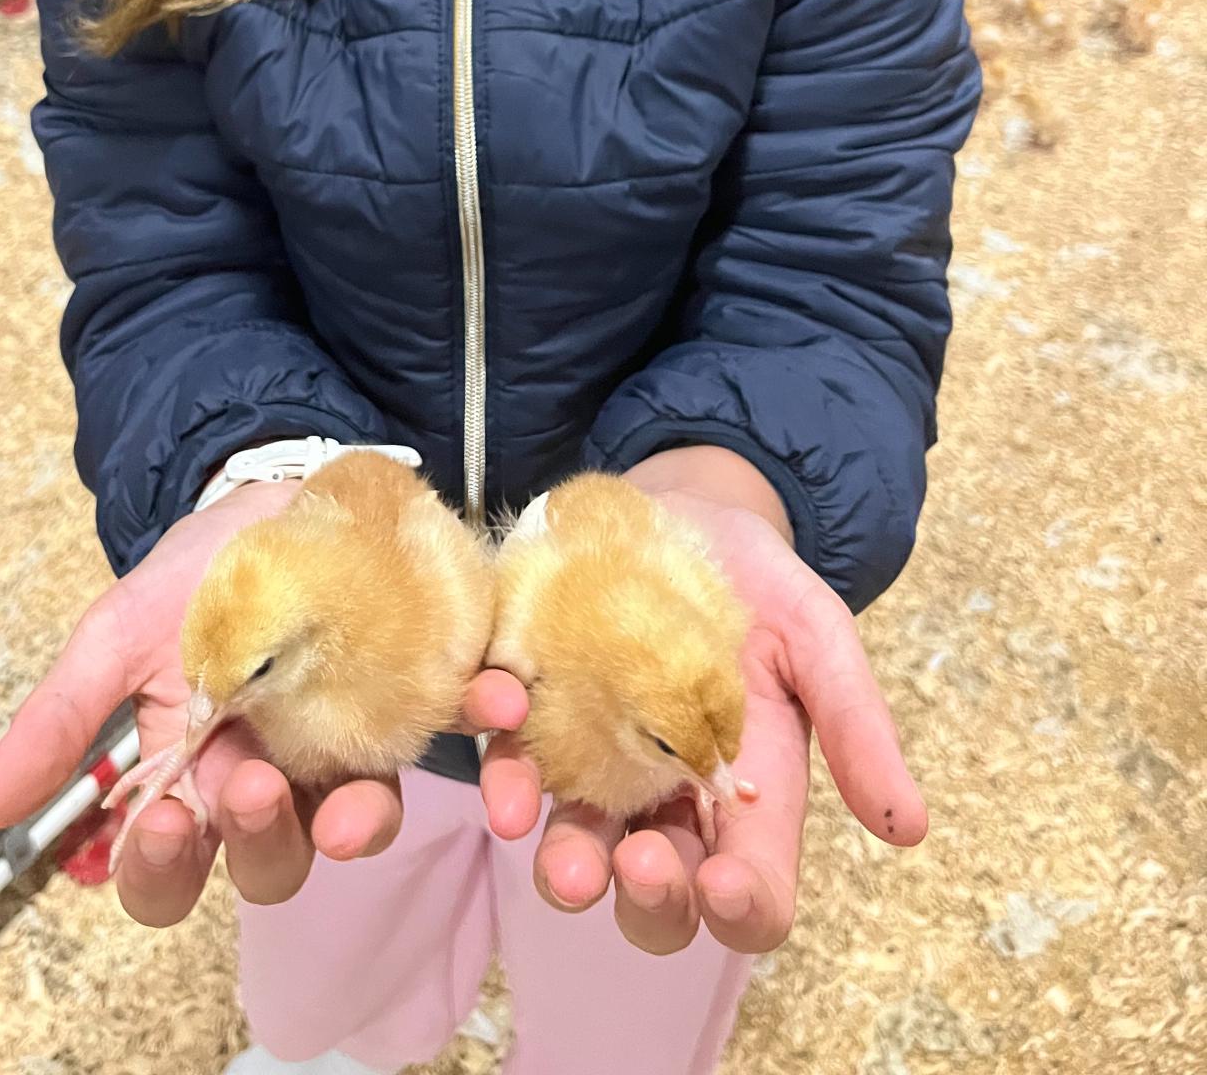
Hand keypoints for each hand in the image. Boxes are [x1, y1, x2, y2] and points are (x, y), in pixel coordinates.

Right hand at [0, 483, 522, 926]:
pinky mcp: (423, 696)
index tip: (163, 824)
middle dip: (261, 842)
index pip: (170, 868)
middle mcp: (275, 782)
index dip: (163, 868)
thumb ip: (63, 718)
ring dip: (363, 822)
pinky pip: (458, 731)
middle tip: (255, 785)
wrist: (278, 487)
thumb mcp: (119, 631)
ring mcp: (352, 747)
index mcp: (194, 780)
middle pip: (268, 863)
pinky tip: (492, 701)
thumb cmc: (195, 572)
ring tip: (362, 797)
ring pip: (360, 822)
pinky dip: (480, 721)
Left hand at [476, 480, 927, 957]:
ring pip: (575, 848)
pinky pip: (511, 760)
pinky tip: (504, 762)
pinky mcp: (532, 713)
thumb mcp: (817, 635)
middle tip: (639, 864)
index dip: (741, 906)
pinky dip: (505, 772)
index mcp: (747, 798)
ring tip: (552, 846)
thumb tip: (909, 829)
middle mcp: (665, 801)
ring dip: (564, 862)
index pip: (750, 889)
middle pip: (657, 893)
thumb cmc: (756, 582)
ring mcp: (592, 763)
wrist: (679, 506)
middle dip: (647, 900)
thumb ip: (856, 723)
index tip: (726, 884)